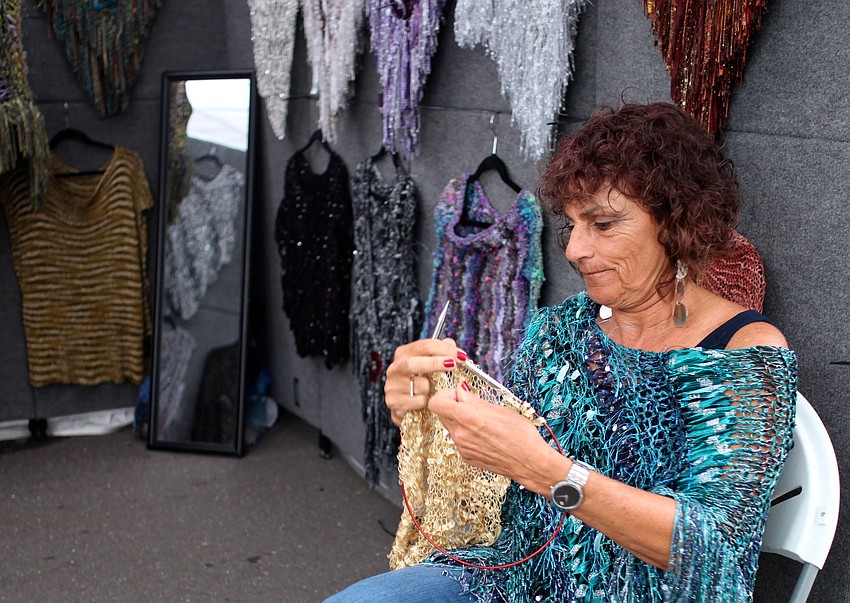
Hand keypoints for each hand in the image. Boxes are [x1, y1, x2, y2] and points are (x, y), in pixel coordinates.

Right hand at [384, 338, 466, 425]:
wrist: (403, 404)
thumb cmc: (418, 381)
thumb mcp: (427, 364)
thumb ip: (438, 352)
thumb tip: (450, 342)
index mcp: (403, 354)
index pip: (424, 346)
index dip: (445, 349)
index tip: (461, 356)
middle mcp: (395, 368)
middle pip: (413, 363)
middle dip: (435, 363)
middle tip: (453, 365)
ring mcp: (393, 386)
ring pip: (420, 385)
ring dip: (433, 387)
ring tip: (435, 389)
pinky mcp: (395, 403)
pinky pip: (419, 401)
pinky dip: (428, 401)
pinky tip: (427, 400)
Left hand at [428, 383, 563, 491]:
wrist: (529, 462)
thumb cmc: (520, 434)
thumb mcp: (497, 409)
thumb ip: (473, 400)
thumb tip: (460, 391)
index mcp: (466, 418)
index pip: (436, 402)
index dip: (445, 395)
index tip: (457, 393)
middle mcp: (460, 434)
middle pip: (442, 414)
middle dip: (453, 406)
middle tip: (471, 404)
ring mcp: (462, 448)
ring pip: (451, 427)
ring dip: (460, 420)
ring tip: (482, 420)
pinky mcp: (467, 457)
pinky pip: (460, 440)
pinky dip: (467, 434)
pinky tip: (485, 434)